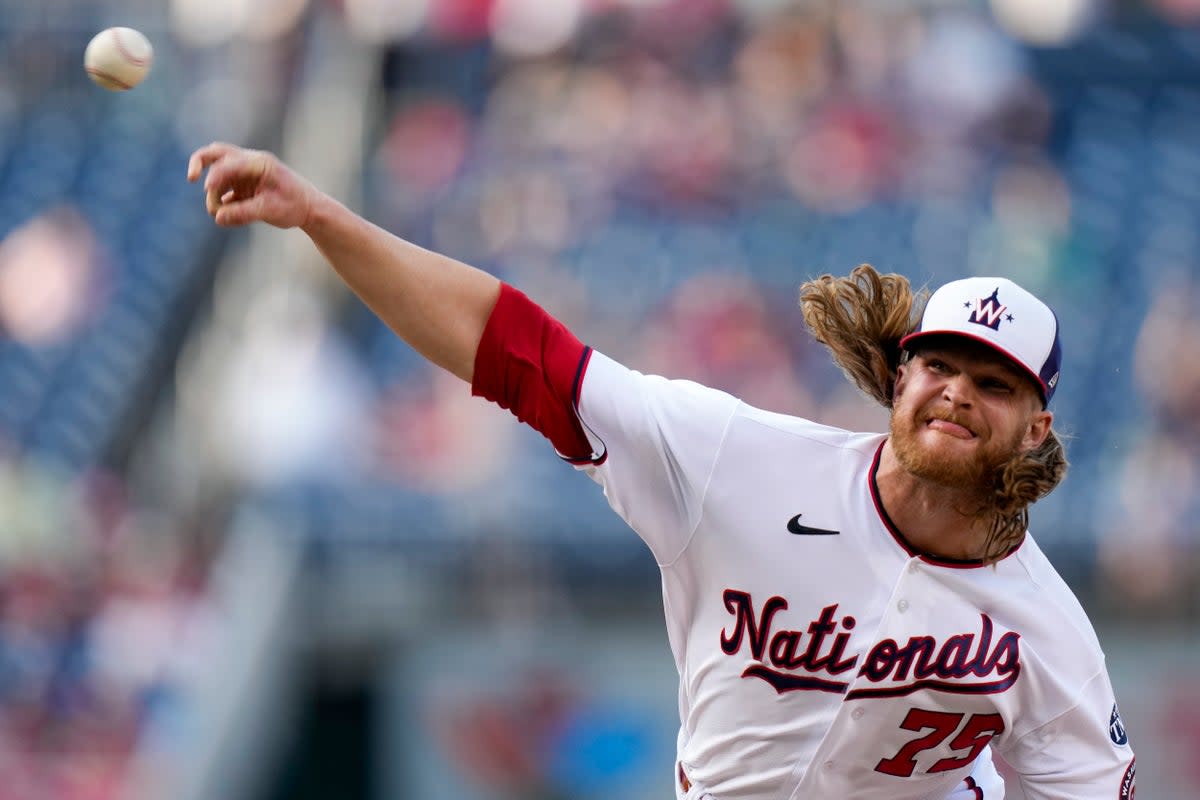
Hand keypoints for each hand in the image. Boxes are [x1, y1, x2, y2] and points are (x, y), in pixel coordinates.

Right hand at [186, 142, 315, 228]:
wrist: (310, 209)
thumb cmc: (294, 206)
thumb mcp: (269, 211)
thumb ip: (243, 213)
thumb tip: (217, 218)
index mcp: (259, 163)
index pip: (229, 162)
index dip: (216, 175)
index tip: (208, 190)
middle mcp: (249, 164)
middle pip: (216, 153)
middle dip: (199, 163)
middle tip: (191, 178)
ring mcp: (244, 174)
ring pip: (217, 177)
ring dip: (214, 195)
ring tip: (221, 214)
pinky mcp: (242, 187)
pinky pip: (223, 193)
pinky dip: (222, 203)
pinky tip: (231, 216)